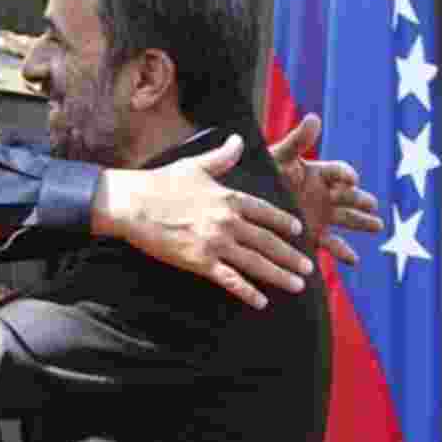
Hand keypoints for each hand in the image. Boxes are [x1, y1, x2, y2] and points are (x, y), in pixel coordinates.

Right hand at [93, 134, 309, 309]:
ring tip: (298, 285)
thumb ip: (222, 156)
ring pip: (256, 263)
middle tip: (309, 267)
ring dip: (280, 276)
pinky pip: (230, 280)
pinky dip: (248, 292)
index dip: (284, 222)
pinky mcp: (200, 261)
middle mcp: (228, 221)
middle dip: (291, 256)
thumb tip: (239, 139)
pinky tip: (261, 302)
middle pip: (268, 241)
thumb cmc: (160, 183)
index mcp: (229, 197)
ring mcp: (216, 243)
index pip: (266, 211)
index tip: (298, 230)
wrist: (132, 203)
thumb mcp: (195, 165)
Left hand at [269, 113, 381, 264]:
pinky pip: (333, 244)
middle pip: (350, 196)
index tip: (350, 180)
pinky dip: (344, 252)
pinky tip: (354, 259)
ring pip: (349, 219)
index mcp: (317, 173)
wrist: (245, 205)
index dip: (346, 174)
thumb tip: (314, 118)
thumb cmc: (261, 175)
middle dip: (361, 200)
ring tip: (378, 225)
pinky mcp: (314, 235)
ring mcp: (321, 215)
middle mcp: (323, 194)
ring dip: (363, 222)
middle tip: (372, 204)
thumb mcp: (278, 158)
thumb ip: (297, 141)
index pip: (339, 172)